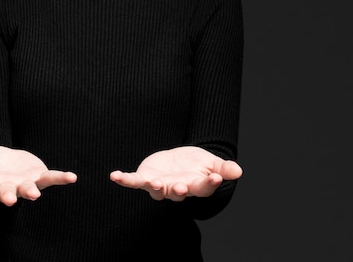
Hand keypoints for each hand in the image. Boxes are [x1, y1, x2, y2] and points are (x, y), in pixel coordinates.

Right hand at [0, 143, 76, 205]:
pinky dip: (61, 178)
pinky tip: (72, 177)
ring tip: (34, 194)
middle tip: (7, 200)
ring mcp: (23, 184)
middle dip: (6, 196)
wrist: (7, 160)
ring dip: (30, 192)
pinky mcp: (39, 177)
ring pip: (27, 190)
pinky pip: (51, 179)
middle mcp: (6, 188)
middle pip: (5, 194)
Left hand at [109, 146, 241, 200]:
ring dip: (156, 188)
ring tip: (156, 184)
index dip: (211, 183)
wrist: (180, 161)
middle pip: (180, 192)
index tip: (217, 177)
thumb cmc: (197, 164)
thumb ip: (224, 168)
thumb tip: (238, 171)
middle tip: (182, 186)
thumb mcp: (213, 163)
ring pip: (158, 191)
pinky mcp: (146, 178)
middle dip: (180, 189)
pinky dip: (124, 179)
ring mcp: (161, 186)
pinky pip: (134, 181)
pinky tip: (114, 176)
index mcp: (197, 186)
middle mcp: (178, 189)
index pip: (205, 187)